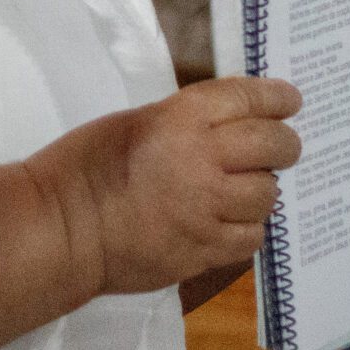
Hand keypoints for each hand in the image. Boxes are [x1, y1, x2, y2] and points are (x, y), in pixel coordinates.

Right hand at [27, 76, 303, 295]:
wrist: (60, 229)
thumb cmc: (84, 167)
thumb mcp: (135, 123)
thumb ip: (185, 123)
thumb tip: (231, 126)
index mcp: (179, 118)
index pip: (248, 99)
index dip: (276, 98)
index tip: (290, 101)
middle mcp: (201, 160)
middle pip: (272, 145)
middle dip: (283, 144)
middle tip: (281, 147)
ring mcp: (206, 209)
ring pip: (266, 194)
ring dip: (261, 188)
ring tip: (245, 188)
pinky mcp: (204, 250)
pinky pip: (250, 238)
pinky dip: (247, 227)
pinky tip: (232, 221)